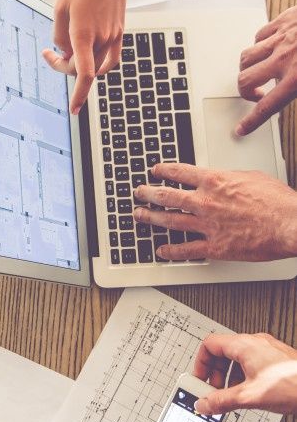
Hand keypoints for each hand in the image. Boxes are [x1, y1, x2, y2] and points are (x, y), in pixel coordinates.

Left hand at [45, 0, 152, 113]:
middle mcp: (101, 39)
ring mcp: (113, 37)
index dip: (78, 94)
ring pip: (96, 65)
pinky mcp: (119, 33)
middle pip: (82, 69)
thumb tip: (66, 53)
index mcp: (83, 33)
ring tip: (67, 49)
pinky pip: (109, 58)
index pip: (84, 73)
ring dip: (80, 63)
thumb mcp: (59, 8)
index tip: (73, 110)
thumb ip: (59, 35)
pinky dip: (98, 63)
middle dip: (63, 66)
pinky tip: (87, 55)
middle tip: (50, 53)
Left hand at [133, 163, 296, 260]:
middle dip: (149, 193)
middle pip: (167, 196)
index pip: (180, 172)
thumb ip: (231, 177)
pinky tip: (161, 250)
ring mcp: (207, 225)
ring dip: (151, 218)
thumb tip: (225, 178)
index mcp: (215, 181)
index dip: (163, 171)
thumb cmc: (277, 201)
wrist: (289, 224)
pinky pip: (186, 249)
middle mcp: (206, 202)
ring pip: (170, 221)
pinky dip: (171, 250)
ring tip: (139, 216)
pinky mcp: (215, 247)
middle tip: (140, 193)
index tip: (155, 171)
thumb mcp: (252, 177)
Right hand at [193, 332, 296, 414]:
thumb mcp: (249, 397)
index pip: (210, 344)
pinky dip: (243, 377)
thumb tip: (204, 404)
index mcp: (245, 345)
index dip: (201, 363)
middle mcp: (256, 343)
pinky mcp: (277, 360)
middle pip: (223, 352)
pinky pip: (251, 363)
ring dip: (229, 377)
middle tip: (213, 391)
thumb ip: (221, 401)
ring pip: (238, 358)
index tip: (199, 380)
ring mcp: (267, 350)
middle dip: (214, 373)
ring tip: (230, 395)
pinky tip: (248, 393)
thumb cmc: (292, 386)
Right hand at [237, 6, 296, 135]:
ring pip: (247, 57)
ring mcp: (281, 39)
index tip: (242, 128)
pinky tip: (269, 47)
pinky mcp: (283, 22)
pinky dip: (259, 44)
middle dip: (245, 91)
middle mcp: (285, 59)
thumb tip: (295, 95)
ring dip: (248, 68)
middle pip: (246, 80)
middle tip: (255, 94)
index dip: (252, 121)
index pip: (267, 106)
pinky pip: (260, 35)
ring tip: (259, 71)